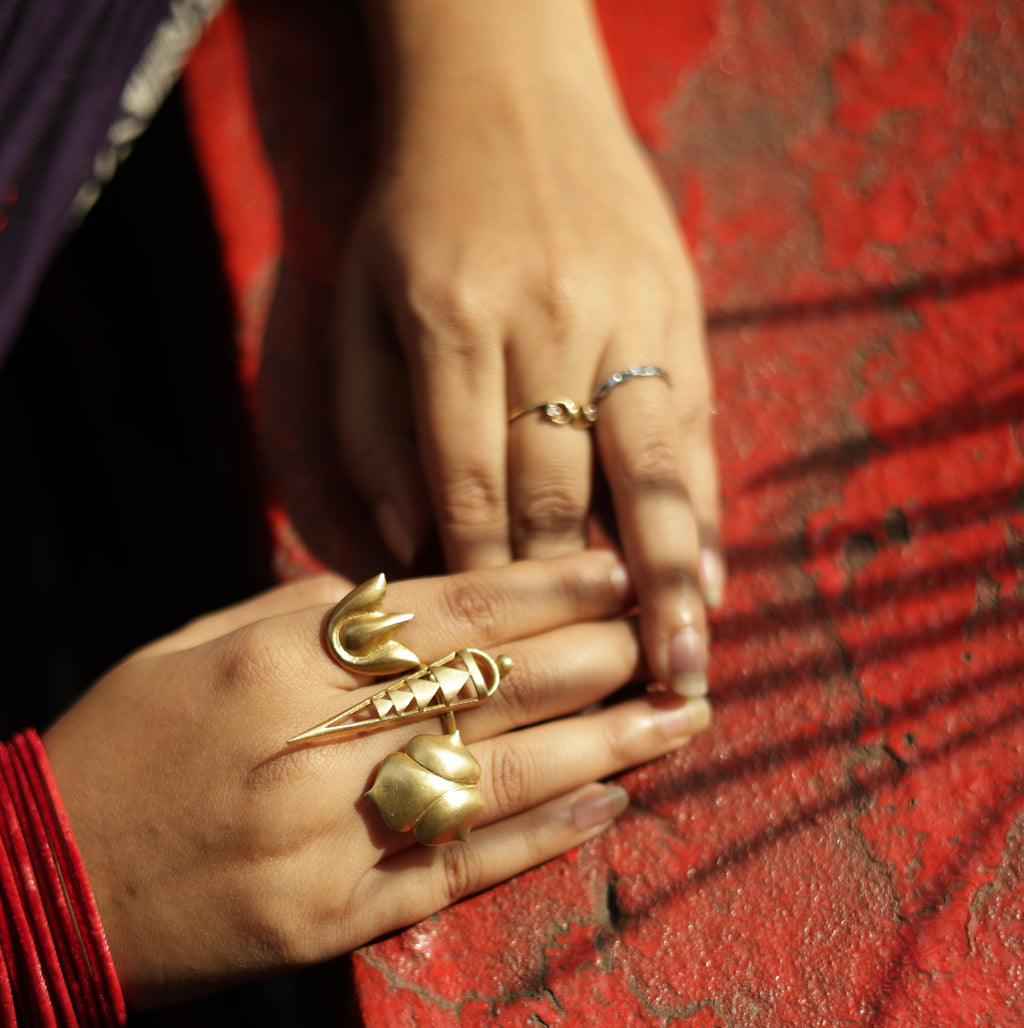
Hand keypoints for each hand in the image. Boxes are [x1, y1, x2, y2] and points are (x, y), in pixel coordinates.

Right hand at [43, 554, 709, 1008]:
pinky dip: (540, 841)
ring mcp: (324, 842)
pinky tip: (612, 808)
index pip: (444, 616)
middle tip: (677, 638)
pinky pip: (456, 874)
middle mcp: (307, 747)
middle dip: (596, 661)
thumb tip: (427, 595)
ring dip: (602, 749)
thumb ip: (310, 621)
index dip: (546, 592)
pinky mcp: (331, 923)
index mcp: (270, 664)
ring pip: (491, 780)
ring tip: (681, 720)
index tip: (622, 573)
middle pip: (486, 691)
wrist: (39, 884)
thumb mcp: (194, 649)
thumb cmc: (121, 750)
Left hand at [334, 1, 720, 701]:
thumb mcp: (359, 310)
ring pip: (650, 470)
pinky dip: (705, 513)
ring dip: (669, 581)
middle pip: (562, 492)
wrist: (507, 91)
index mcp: (451, 322)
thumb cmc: (416, 221)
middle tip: (601, 708)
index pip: (472, 484)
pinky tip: (715, 580)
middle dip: (576, 609)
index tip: (501, 671)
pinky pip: (693, 432)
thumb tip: (411, 544)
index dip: (488, 586)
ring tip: (685, 671)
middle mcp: (546, 321)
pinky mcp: (678, 312)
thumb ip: (372, 427)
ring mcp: (625, 314)